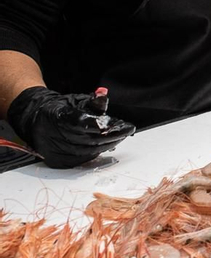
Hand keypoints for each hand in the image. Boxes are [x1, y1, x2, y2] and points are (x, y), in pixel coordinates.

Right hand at [6, 86, 135, 168]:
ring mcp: (55, 151)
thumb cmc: (60, 110)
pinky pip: (82, 159)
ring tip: (120, 136)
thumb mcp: (76, 101)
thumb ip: (92, 101)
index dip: (103, 125)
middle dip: (112, 135)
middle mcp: (54, 136)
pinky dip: (97, 152)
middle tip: (126, 130)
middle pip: (89, 139)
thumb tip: (104, 95)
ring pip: (87, 151)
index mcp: (58, 117)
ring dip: (107, 144)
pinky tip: (107, 145)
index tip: (122, 124)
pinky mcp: (58, 161)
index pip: (83, 123)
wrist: (36, 122)